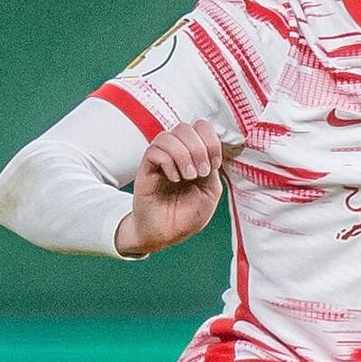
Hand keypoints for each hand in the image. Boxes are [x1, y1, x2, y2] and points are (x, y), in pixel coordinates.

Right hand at [113, 120, 223, 255]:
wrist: (165, 234)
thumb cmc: (186, 215)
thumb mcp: (210, 192)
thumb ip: (212, 168)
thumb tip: (208, 150)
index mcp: (194, 155)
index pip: (201, 127)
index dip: (211, 140)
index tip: (214, 164)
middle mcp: (176, 153)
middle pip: (185, 127)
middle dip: (198, 148)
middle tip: (200, 173)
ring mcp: (160, 160)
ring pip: (168, 136)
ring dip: (183, 155)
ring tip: (187, 177)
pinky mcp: (146, 169)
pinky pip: (154, 151)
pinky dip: (168, 163)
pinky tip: (174, 179)